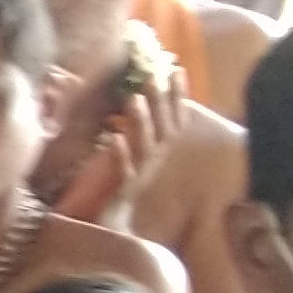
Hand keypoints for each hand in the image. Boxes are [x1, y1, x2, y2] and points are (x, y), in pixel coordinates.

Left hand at [44, 63, 176, 220]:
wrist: (117, 223)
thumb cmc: (127, 186)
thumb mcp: (136, 154)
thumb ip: (138, 129)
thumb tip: (134, 98)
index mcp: (161, 151)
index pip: (175, 120)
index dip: (178, 96)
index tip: (177, 69)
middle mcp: (155, 161)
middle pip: (163, 128)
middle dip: (160, 102)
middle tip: (153, 75)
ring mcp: (142, 174)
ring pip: (145, 145)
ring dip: (141, 122)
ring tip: (133, 98)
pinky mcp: (125, 190)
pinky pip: (125, 171)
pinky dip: (121, 155)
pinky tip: (114, 139)